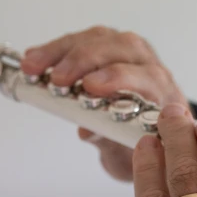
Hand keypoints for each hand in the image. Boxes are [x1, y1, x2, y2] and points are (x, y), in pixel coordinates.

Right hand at [21, 26, 188, 181]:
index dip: (117, 78)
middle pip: (122, 49)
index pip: (146, 77)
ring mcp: (131, 53)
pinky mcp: (111, 47)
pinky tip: (36, 59)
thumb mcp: (127, 157)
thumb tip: (87, 130)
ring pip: (101, 39)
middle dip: (85, 61)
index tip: (89, 88)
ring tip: (33, 67)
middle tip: (56, 80)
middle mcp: (150, 68)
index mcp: (163, 96)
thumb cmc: (142, 145)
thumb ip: (111, 143)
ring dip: (64, 51)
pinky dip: (58, 49)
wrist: (151, 137)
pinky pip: (85, 39)